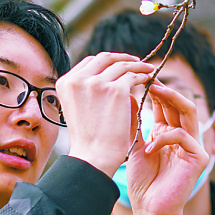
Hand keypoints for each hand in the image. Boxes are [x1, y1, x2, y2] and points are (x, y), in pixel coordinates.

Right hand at [57, 52, 155, 175]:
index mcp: (65, 82)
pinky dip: (143, 75)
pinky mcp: (116, 90)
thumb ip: (88, 89)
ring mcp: (97, 83)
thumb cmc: (89, 138)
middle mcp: (78, 79)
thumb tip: (111, 74)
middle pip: (104, 58)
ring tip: (148, 69)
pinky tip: (148, 79)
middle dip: (122, 58)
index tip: (119, 65)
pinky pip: (133, 76)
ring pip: (122, 66)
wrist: (93, 156)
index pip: (90, 62)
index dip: (107, 62)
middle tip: (136, 61)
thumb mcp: (78, 107)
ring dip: (137, 65)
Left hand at [123, 83, 209, 214]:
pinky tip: (149, 148)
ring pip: (188, 112)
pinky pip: (183, 136)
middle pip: (179, 103)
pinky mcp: (199, 158)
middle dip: (163, 88)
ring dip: (170, 98)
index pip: (166, 104)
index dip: (155, 89)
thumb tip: (128, 95)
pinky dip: (164, 138)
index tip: (139, 77)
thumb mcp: (135, 146)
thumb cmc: (143, 181)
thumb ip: (135, 123)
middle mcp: (183, 136)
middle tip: (148, 77)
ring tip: (154, 90)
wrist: (150, 209)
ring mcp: (193, 146)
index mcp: (168, 132)